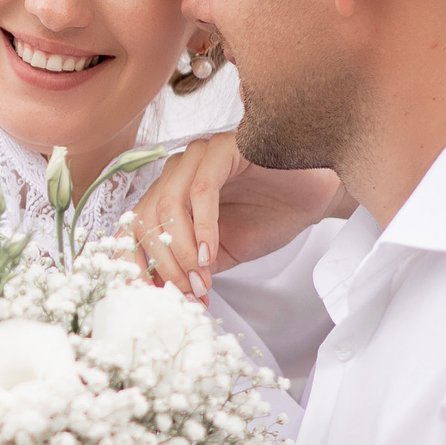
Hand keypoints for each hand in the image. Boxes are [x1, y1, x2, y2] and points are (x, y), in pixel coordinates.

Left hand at [132, 133, 347, 300]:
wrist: (313, 199)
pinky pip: (201, 189)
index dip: (132, 264)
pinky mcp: (222, 147)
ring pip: (167, 205)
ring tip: (201, 278)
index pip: (132, 228)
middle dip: (163, 265)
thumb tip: (159, 293)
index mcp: (167, 194)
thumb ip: (187, 268)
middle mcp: (174, 172)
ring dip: (181, 250)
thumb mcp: (217, 255)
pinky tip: (209, 252)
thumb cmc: (268, 218)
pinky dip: (202, 226)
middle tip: (187, 292)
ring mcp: (196, 156)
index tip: (142, 296)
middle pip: (145, 220)